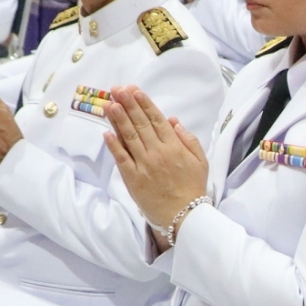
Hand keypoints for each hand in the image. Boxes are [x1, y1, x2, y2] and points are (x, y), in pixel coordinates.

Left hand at [102, 84, 210, 245]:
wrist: (184, 216)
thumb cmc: (193, 188)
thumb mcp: (200, 161)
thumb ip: (188, 139)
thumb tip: (173, 121)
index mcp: (174, 147)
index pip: (156, 120)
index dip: (144, 104)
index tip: (135, 90)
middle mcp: (157, 152)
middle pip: (140, 124)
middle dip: (128, 104)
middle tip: (117, 89)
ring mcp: (143, 165)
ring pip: (128, 137)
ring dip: (118, 119)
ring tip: (109, 103)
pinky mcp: (133, 178)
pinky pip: (121, 158)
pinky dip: (113, 145)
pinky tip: (106, 132)